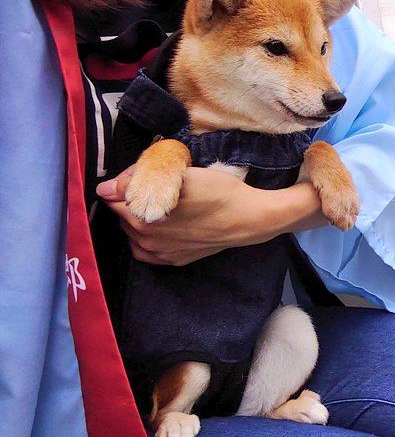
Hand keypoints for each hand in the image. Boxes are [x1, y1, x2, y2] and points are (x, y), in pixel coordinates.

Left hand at [98, 165, 326, 265]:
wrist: (248, 219)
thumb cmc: (218, 192)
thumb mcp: (181, 177)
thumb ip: (139, 181)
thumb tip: (104, 189)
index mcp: (140, 216)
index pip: (112, 195)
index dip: (127, 181)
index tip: (145, 175)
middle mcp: (144, 239)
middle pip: (121, 214)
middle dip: (132, 200)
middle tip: (157, 188)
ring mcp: (159, 253)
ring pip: (132, 231)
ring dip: (139, 217)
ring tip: (162, 205)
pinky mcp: (173, 260)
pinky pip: (146, 249)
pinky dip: (147, 237)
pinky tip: (162, 226)